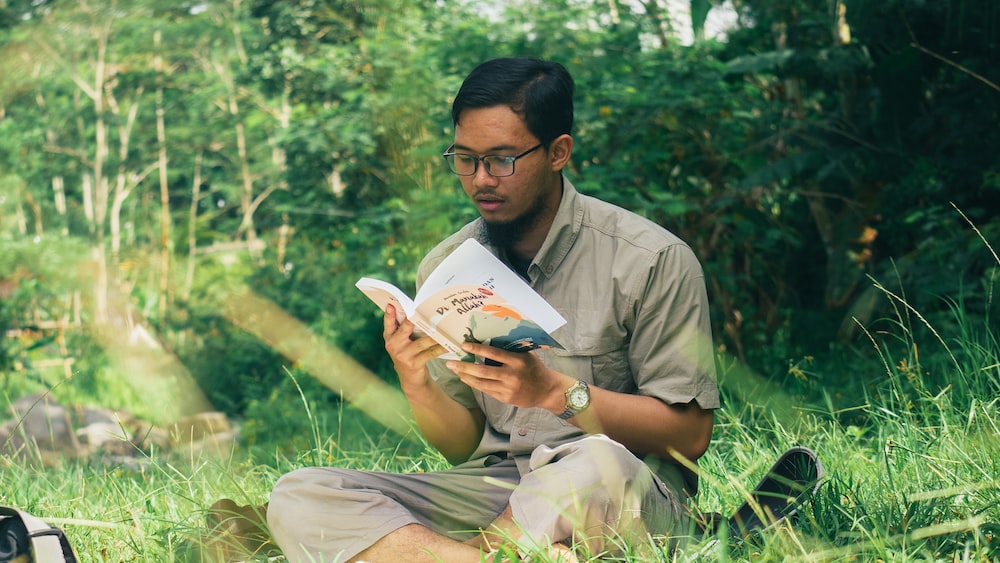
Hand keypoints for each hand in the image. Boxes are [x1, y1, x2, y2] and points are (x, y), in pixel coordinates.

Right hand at [383, 304, 444, 389]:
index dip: (389, 314)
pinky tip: (449, 345)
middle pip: (406, 327)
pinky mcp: (414, 363)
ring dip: (435, 335)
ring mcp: (404, 355)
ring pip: (423, 341)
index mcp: (389, 337)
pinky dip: (441, 348)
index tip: (391, 305)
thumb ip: (402, 327)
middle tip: (425, 311)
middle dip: (416, 319)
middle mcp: (394, 345)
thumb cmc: (407, 353)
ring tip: (445, 327)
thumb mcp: (400, 341)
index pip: (388, 323)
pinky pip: (431, 353)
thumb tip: (413, 308)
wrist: (410, 379)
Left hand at [445, 342, 569, 411]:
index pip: (493, 353)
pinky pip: (486, 390)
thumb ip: (510, 349)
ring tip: (455, 370)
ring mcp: (508, 389)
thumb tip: (488, 339)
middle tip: (450, 363)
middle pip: (483, 371)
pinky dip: (474, 384)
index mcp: (517, 361)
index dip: (477, 349)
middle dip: (464, 367)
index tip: (464, 345)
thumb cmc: (534, 368)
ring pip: (481, 383)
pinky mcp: (505, 398)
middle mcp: (512, 375)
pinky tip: (466, 379)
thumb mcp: (526, 354)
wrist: (546, 390)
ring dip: (466, 376)